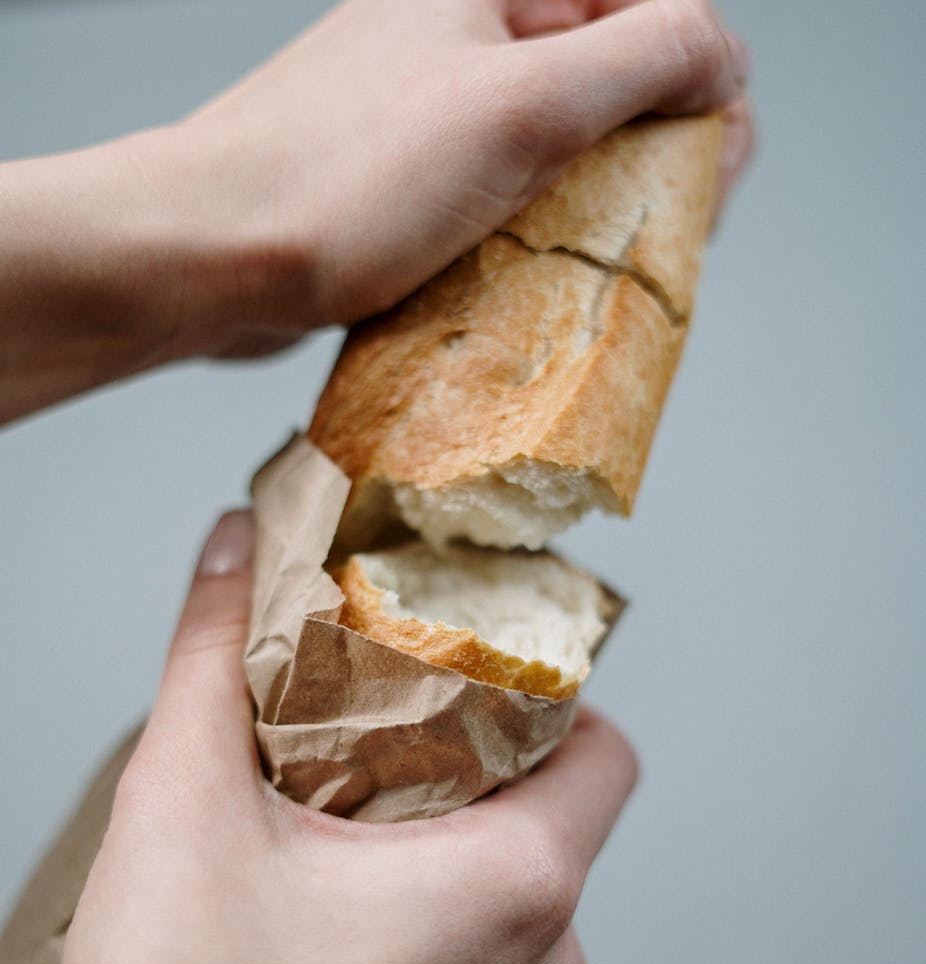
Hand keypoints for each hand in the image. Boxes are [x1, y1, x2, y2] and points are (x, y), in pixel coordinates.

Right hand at [0, 512, 636, 963]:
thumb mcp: (184, 796)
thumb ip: (215, 649)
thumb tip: (235, 542)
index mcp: (515, 886)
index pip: (608, 751)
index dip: (555, 698)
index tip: (475, 679)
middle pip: (554, 824)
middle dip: (477, 774)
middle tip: (378, 746)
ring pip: (515, 904)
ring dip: (448, 860)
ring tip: (344, 843)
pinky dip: (432, 939)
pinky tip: (337, 936)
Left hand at [170, 0, 752, 350]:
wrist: (213, 257)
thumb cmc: (345, 179)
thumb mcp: (521, 104)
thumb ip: (644, 57)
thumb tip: (722, 56)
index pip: (651, 8)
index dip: (703, 86)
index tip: (708, 175)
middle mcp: (468, 33)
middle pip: (613, 79)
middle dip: (657, 153)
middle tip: (665, 234)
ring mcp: (437, 108)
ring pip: (562, 143)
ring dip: (601, 203)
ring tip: (604, 265)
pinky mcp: (412, 178)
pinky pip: (507, 193)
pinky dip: (539, 234)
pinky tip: (542, 277)